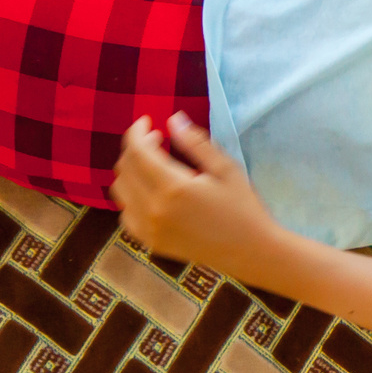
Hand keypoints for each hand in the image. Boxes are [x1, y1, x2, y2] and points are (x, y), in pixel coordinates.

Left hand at [111, 113, 281, 277]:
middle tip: (157, 140)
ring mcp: (147, 228)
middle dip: (135, 148)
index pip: (138, 152)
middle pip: (124, 168)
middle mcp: (152, 208)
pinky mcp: (148, 241)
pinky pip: (125, 212)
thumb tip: (173, 120)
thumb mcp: (227, 170)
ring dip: (130, 170)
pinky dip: (131, 195)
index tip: (147, 121)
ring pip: (120, 190)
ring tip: (153, 164)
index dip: (137, 132)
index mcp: (173, 187)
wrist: (250, 252)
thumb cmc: (244, 208)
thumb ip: (197, 144)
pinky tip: (151, 191)